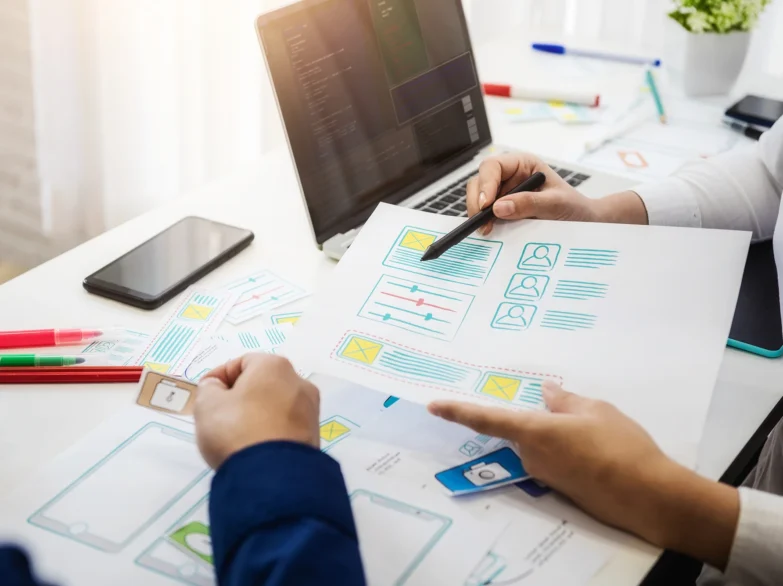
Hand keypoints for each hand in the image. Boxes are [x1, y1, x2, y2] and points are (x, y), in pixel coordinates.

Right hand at [194, 353, 319, 468]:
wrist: (272, 478)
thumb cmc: (236, 430)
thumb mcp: (208, 405)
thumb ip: (209, 388)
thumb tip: (218, 387)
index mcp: (274, 366)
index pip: (240, 363)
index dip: (218, 377)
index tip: (204, 396)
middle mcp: (299, 382)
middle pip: (261, 383)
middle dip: (239, 396)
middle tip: (218, 416)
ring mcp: (310, 410)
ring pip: (275, 405)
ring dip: (256, 414)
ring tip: (236, 435)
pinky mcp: (314, 436)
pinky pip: (285, 426)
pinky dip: (270, 431)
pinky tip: (255, 447)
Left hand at [428, 383, 738, 569]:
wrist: (648, 496)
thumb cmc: (620, 445)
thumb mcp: (596, 409)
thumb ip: (565, 401)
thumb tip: (546, 392)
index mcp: (533, 431)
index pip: (486, 419)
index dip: (457, 411)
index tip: (434, 406)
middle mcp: (531, 457)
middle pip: (522, 431)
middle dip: (543, 421)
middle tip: (580, 417)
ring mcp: (545, 476)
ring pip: (541, 446)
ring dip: (560, 437)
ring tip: (601, 434)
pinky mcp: (561, 490)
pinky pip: (556, 461)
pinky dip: (570, 452)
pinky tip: (600, 451)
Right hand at [466, 153, 647, 233]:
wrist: (581, 223)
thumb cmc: (573, 207)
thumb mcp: (555, 203)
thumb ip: (529, 203)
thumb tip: (498, 207)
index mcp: (522, 164)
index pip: (493, 166)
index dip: (486, 183)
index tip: (487, 205)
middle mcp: (509, 176)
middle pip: (479, 181)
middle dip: (477, 201)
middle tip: (483, 223)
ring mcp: (502, 193)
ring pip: (477, 197)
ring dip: (478, 213)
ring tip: (487, 230)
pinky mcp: (500, 210)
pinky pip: (484, 213)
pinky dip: (482, 222)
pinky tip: (489, 231)